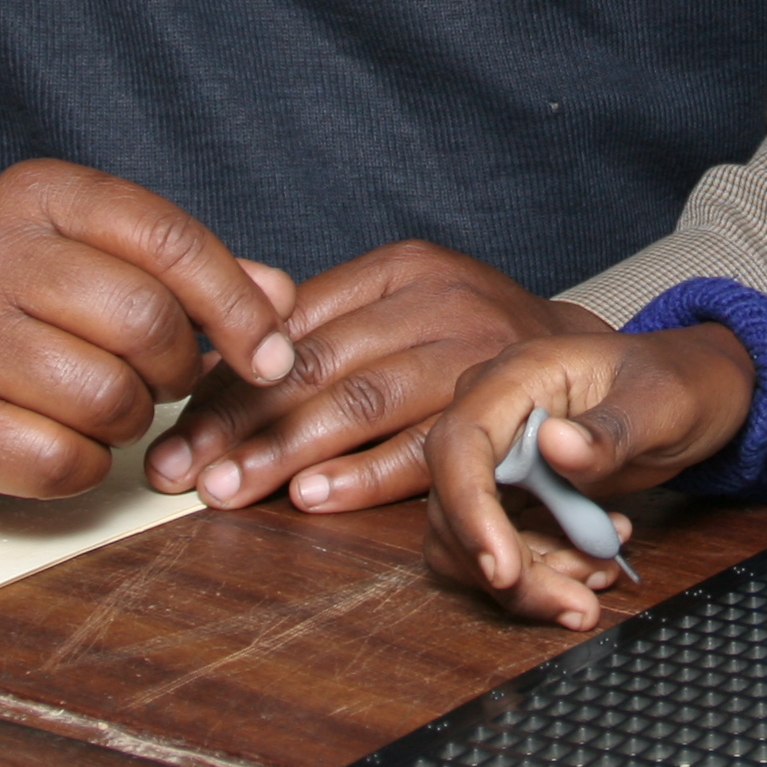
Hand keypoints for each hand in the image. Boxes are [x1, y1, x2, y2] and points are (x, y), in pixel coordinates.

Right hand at [0, 159, 299, 509]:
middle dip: (178, 368)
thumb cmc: (13, 311)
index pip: (168, 237)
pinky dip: (82, 466)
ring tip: (102, 407)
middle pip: (146, 320)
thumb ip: (188, 274)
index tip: (272, 353)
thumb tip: (282, 299)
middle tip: (164, 382)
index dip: (238, 302)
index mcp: (38, 196)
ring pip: (109, 397)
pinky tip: (58, 443)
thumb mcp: (93, 262)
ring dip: (130, 420)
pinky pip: (60, 460)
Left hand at [151, 240, 610, 511]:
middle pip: (316, 362)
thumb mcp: (403, 309)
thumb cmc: (475, 343)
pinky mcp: (503, 406)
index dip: (225, 381)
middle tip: (181, 471)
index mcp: (401, 269)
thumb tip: (206, 369)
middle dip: (238, 423)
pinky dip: (365, 474)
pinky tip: (313, 497)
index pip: (290, 323)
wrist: (593, 368)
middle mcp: (437, 300)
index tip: (173, 431)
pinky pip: (423, 444)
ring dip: (286, 452)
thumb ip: (319, 330)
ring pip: (362, 401)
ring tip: (229, 491)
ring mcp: (475, 349)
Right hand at [423, 321, 759, 627]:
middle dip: (510, 569)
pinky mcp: (515, 494)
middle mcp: (495, 417)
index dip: (470, 511)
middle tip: (576, 602)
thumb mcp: (661, 404)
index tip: (504, 569)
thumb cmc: (680, 382)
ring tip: (602, 571)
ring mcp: (501, 458)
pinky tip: (598, 564)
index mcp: (518, 377)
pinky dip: (544, 573)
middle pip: (457, 507)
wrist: (698, 392)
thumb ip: (610, 430)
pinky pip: (505, 549)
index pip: (460, 445)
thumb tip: (555, 445)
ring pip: (473, 541)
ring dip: (530, 579)